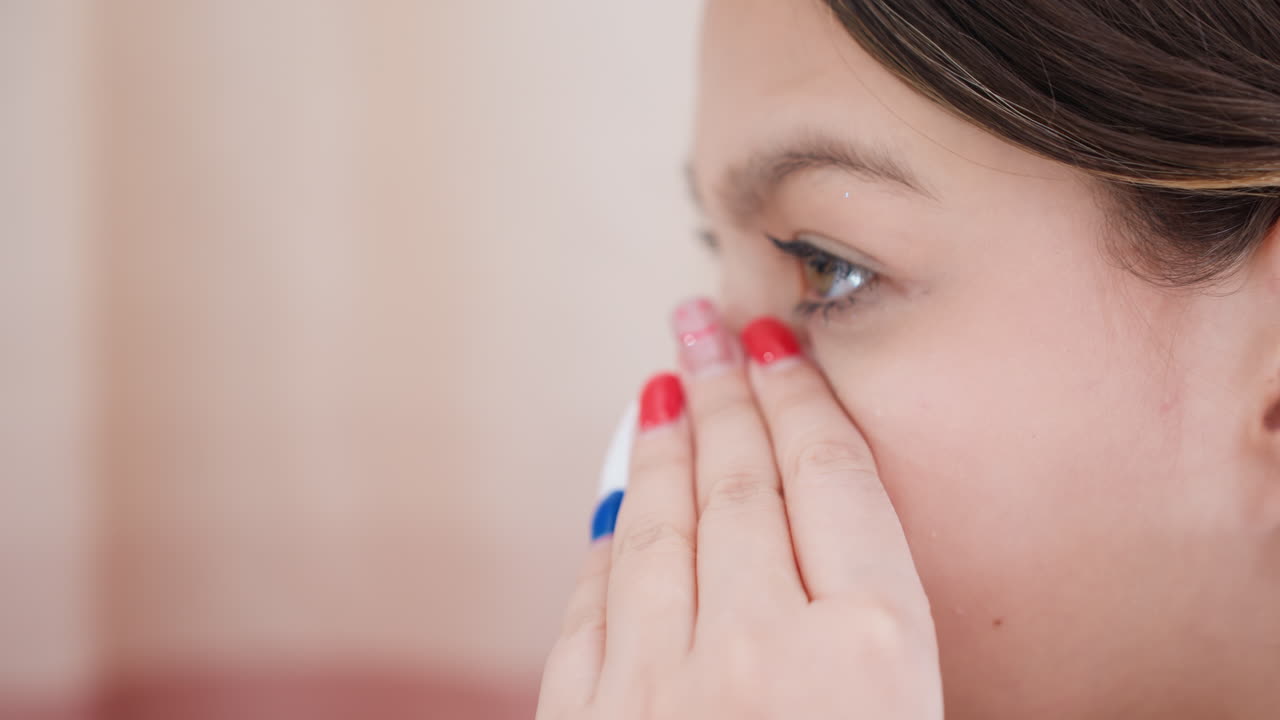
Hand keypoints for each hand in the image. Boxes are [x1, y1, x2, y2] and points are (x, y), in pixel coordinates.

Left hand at [537, 299, 942, 718]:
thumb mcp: (920, 718)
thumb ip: (889, 643)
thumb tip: (852, 573)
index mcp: (868, 656)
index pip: (832, 481)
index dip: (799, 398)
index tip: (776, 344)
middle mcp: (759, 652)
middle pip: (741, 488)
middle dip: (723, 395)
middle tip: (704, 327)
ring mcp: (659, 689)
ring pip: (657, 533)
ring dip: (660, 453)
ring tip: (661, 389)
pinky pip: (590, 615)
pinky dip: (604, 554)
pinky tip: (612, 515)